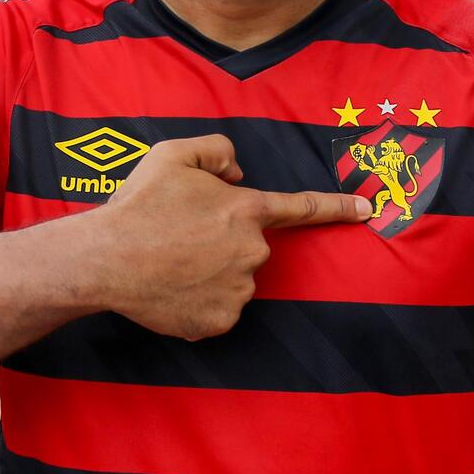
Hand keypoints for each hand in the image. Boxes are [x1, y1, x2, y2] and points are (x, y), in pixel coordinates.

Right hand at [86, 136, 369, 339]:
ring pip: (233, 280)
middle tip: (179, 238)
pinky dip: (197, 303)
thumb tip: (235, 174)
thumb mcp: (173, 154)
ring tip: (169, 264)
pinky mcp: (219, 321)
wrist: (104, 260)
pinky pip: (217, 310)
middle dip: (222, 242)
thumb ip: (216, 151)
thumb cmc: (138, 205)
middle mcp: (252, 252)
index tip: (369, 209)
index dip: (338, 206)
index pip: (301, 208)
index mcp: (246, 210)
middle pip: (249, 247)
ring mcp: (238, 291)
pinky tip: (170, 290)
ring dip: (210, 273)